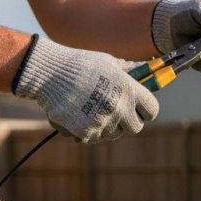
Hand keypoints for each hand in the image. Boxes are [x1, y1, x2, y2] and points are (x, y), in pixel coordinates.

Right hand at [13, 36, 158, 143]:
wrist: (48, 73)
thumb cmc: (80, 64)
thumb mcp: (109, 63)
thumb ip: (128, 73)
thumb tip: (148, 69)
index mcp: (128, 90)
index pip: (152, 110)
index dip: (145, 110)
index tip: (139, 109)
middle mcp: (119, 108)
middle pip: (136, 127)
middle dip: (128, 121)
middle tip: (115, 112)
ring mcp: (103, 122)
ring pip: (114, 134)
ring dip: (107, 126)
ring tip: (92, 109)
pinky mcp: (87, 133)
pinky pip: (95, 138)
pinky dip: (88, 130)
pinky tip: (79, 115)